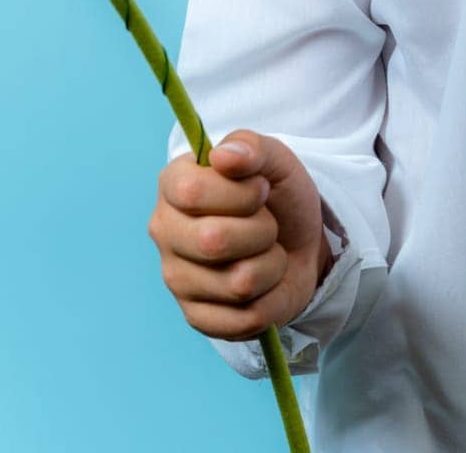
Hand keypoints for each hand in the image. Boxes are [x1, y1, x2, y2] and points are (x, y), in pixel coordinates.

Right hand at [148, 129, 330, 343]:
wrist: (301, 243)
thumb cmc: (278, 197)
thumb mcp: (276, 160)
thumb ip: (251, 147)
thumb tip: (223, 156)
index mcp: (174, 184)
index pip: (192, 192)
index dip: (241, 193)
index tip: (261, 189)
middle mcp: (165, 232)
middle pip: (212, 241)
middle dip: (262, 230)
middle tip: (268, 224)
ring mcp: (176, 279)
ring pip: (237, 283)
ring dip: (271, 265)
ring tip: (267, 252)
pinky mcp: (196, 318)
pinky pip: (244, 318)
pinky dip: (269, 299)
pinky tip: (263, 283)